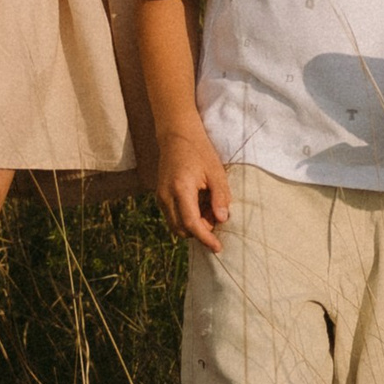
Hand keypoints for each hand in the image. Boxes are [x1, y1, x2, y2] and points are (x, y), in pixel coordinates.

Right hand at [150, 125, 231, 253]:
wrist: (177, 135)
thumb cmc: (199, 151)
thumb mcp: (216, 172)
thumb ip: (220, 197)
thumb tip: (222, 220)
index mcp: (180, 188)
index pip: (191, 223)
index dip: (205, 238)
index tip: (218, 248)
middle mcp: (166, 195)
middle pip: (181, 229)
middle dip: (200, 231)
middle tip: (216, 215)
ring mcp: (160, 196)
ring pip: (176, 225)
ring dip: (194, 225)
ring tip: (209, 206)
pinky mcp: (161, 196)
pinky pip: (173, 216)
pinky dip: (187, 217)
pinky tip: (200, 203)